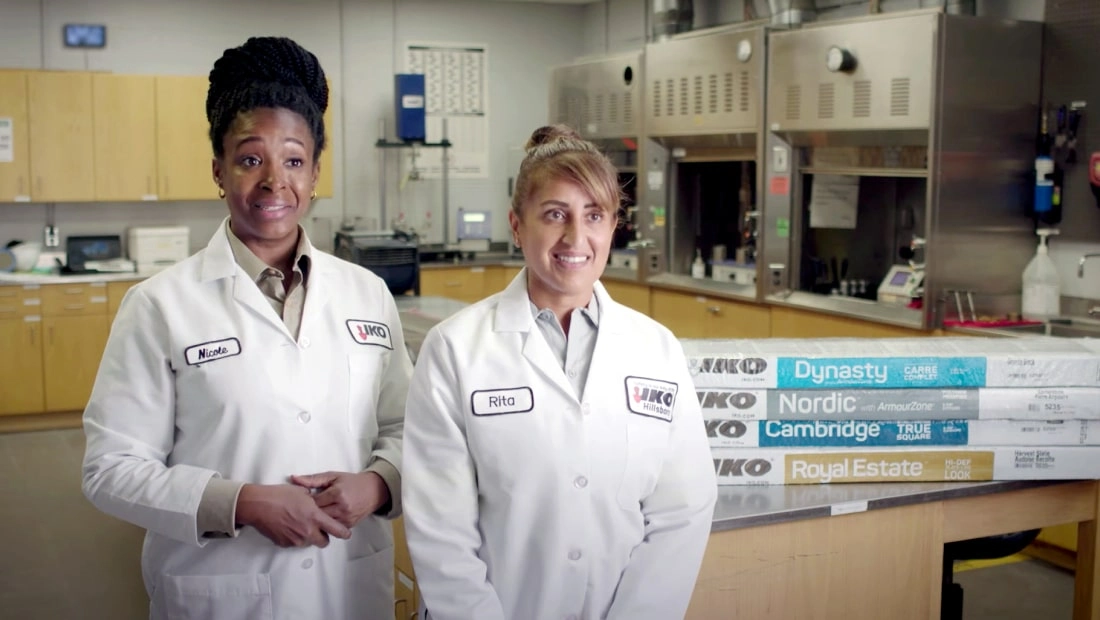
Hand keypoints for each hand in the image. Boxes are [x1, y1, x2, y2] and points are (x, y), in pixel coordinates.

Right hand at [235, 483, 350, 547]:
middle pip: (324, 542)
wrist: (258, 505)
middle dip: (324, 537)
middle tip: (320, 529)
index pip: (336, 530)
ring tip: (299, 523)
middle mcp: (307, 531)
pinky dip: (295, 536)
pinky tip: (288, 526)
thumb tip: (317, 502)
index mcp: (315, 517)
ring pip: (309, 542)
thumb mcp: (302, 491)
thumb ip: (314, 500)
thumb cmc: (280, 495)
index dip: (344, 533)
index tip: (346, 534)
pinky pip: (295, 542)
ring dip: (308, 536)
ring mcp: (296, 539)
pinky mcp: (284, 543)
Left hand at [291, 471, 389, 528]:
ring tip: (311, 516)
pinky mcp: (349, 525)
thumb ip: (313, 479)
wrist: (373, 490)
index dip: (305, 502)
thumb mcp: (332, 476)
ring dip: (317, 520)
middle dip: (309, 513)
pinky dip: (326, 524)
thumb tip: (293, 478)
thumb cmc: (351, 482)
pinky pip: (332, 527)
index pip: (314, 502)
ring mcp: (346, 518)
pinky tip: (322, 519)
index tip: (302, 501)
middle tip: (303, 510)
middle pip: (318, 515)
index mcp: (337, 493)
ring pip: (324, 524)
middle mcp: (342, 508)